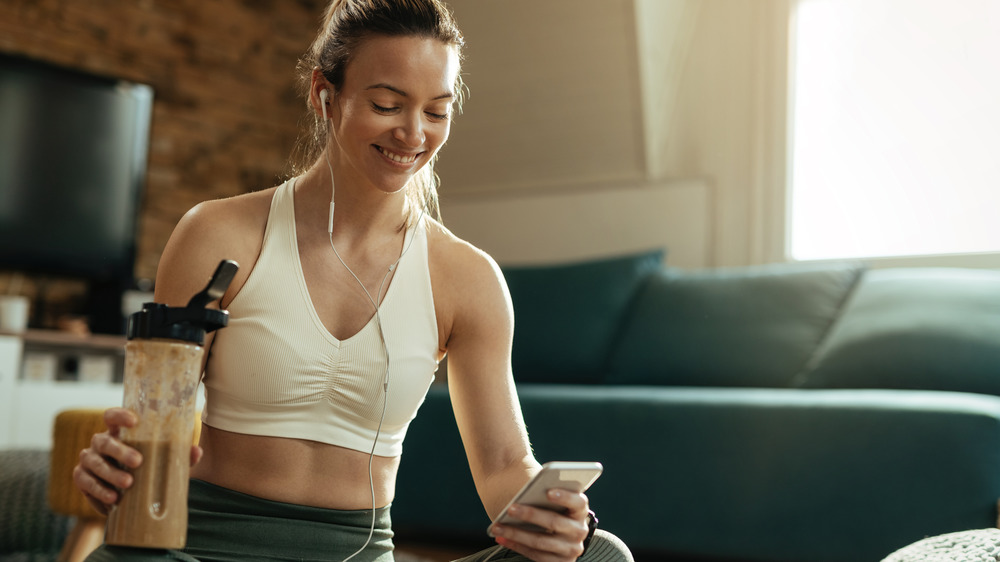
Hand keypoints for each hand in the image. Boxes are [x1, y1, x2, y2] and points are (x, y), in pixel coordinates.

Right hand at [71, 408, 203, 514]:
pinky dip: (99, 491)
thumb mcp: (163, 460)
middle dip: (120, 451)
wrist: (128, 495)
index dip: (120, 415)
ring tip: (128, 484)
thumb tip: (196, 451)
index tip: (134, 420)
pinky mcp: (81, 478)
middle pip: (104, 441)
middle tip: (138, 461)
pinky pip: (85, 482)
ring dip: (110, 473)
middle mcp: (100, 442)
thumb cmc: (147, 468)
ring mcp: (88, 459)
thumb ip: (178, 455)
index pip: (112, 416)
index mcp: (119, 432)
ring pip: (94, 462)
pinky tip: (113, 499)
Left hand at [488, 489, 590, 561]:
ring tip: (497, 526)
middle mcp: (579, 531)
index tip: (548, 491)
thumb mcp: (554, 502)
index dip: (565, 497)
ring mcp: (571, 549)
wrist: (560, 537)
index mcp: (580, 511)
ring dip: (516, 533)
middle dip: (530, 514)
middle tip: (510, 508)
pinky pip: (535, 554)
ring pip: (541, 541)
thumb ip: (546, 494)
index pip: (578, 502)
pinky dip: (516, 546)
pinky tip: (501, 538)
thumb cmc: (551, 511)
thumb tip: (526, 489)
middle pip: (554, 522)